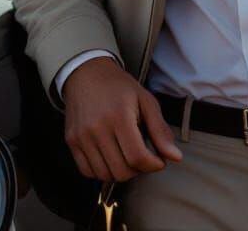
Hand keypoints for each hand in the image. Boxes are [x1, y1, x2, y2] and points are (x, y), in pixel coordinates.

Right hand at [62, 56, 182, 181]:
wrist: (85, 72)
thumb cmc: (119, 87)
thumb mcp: (145, 100)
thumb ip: (160, 130)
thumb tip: (176, 157)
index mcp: (119, 116)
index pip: (137, 157)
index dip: (153, 165)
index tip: (158, 160)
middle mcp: (97, 128)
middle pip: (122, 171)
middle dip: (139, 170)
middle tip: (143, 157)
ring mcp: (81, 136)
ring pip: (105, 175)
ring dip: (121, 172)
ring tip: (127, 156)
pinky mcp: (72, 141)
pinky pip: (87, 171)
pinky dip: (102, 171)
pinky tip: (110, 157)